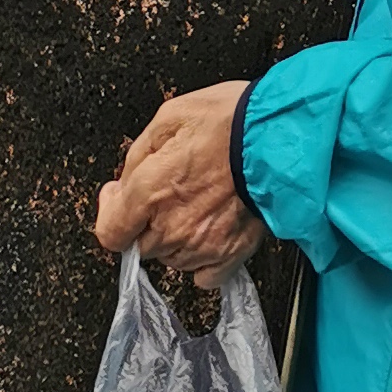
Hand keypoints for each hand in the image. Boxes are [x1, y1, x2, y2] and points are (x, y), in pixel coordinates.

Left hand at [95, 82, 262, 278]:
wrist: (281, 135)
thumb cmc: (230, 120)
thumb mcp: (170, 117)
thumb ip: (138, 155)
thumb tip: (125, 181)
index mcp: (150, 191)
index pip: (110, 233)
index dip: (111, 212)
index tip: (119, 195)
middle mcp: (172, 226)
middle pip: (140, 244)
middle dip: (146, 219)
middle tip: (169, 188)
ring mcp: (202, 245)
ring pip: (170, 258)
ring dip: (174, 237)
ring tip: (196, 202)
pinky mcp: (231, 255)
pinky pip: (204, 275)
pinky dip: (202, 260)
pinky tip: (209, 232)